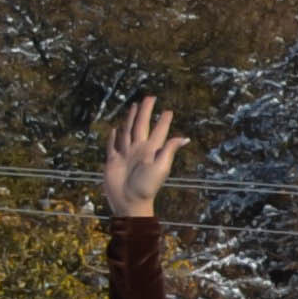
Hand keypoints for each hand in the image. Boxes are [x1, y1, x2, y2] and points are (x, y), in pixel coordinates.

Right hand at [102, 98, 182, 220]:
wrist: (129, 201)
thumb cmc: (147, 186)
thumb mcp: (161, 167)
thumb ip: (169, 150)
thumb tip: (185, 137)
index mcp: (151, 149)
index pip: (158, 131)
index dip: (163, 120)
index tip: (168, 110)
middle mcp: (138, 149)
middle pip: (141, 125)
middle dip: (145, 111)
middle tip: (150, 97)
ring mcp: (125, 154)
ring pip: (127, 131)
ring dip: (130, 119)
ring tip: (134, 107)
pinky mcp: (113, 161)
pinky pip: (112, 145)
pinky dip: (113, 137)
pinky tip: (115, 129)